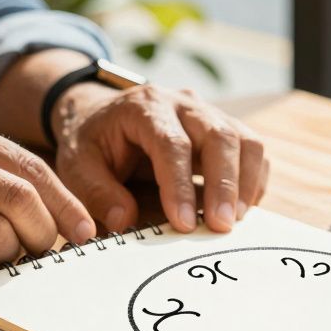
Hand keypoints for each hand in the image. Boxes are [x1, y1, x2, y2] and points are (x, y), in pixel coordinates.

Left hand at [51, 83, 267, 233]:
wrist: (103, 116)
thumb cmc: (93, 143)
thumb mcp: (77, 165)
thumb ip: (96, 192)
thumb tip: (124, 220)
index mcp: (144, 106)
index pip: (171, 143)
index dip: (180, 184)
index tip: (183, 223)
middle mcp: (183, 104)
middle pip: (218, 135)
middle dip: (224, 184)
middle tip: (220, 226)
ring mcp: (208, 114)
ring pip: (244, 139)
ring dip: (244, 182)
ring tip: (233, 221)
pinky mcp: (225, 130)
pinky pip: (252, 150)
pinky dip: (253, 180)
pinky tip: (240, 209)